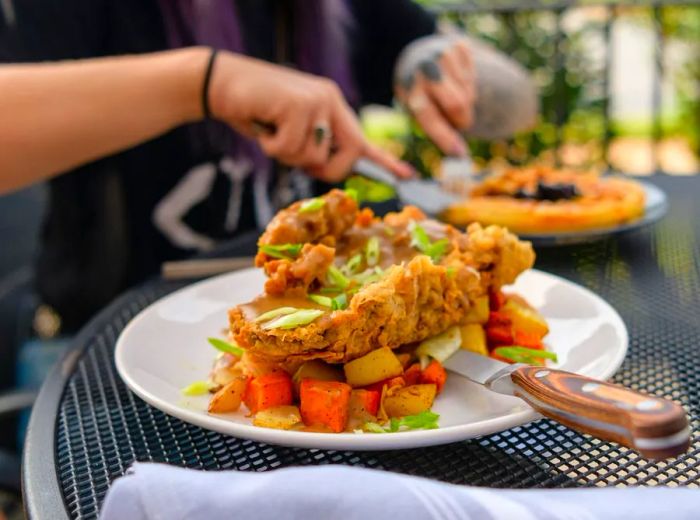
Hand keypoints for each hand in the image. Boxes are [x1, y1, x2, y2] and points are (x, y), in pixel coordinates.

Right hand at [208, 52, 412, 181]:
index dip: (384, 160)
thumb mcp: (291, 130)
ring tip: (271, 129)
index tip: (407, 175)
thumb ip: (312, 146)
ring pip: (312, 156)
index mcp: (332, 105)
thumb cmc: (256, 111)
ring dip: (286, 153)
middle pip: (347, 155)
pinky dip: (271, 146)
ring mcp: (315, 101)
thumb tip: (327, 170)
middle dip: (325, 168)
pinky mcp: (297, 105)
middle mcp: (329, 100)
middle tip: (298, 159)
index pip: (362, 139)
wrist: (222, 84)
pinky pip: (289, 147)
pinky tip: (263, 125)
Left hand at [394, 36, 475, 156]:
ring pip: (469, 93)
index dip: (446, 138)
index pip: (431, 118)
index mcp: (410, 90)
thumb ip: (434, 127)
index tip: (459, 154)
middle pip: (458, 105)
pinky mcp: (459, 45)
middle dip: (461, 120)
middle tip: (458, 123)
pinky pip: (473, 76)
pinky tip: (454, 79)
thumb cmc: (416, 90)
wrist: (414, 52)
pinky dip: (468, 84)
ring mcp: (444, 54)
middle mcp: (426, 70)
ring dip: (465, 101)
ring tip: (449, 95)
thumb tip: (459, 154)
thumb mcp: (414, 108)